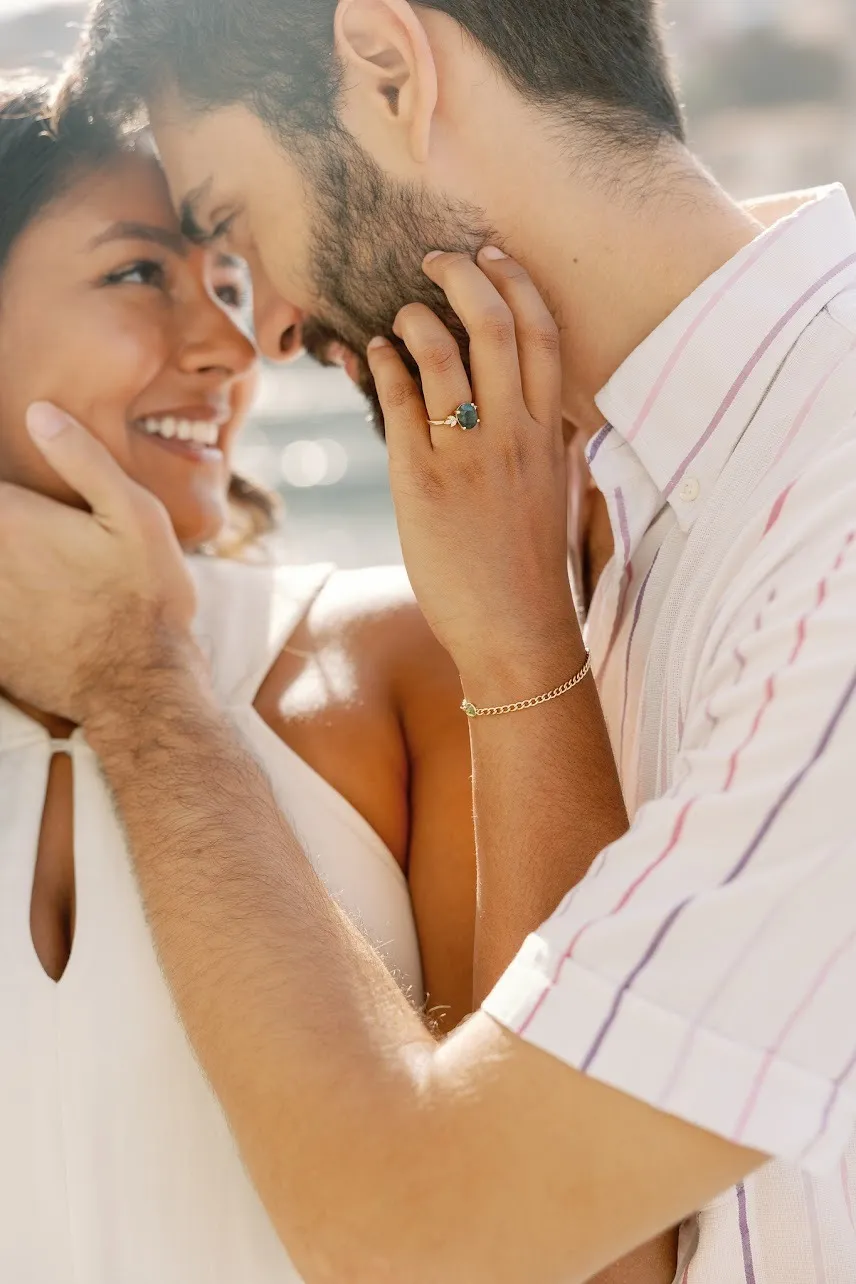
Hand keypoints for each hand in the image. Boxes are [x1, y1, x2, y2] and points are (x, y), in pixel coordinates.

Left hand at [0, 404, 196, 724]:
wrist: (139, 686)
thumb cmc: (144, 596)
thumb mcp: (136, 515)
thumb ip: (84, 459)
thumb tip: (39, 413)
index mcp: (9, 518)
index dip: (9, 495)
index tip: (22, 505)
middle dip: (9, 527)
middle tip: (46, 549)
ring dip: (10, 568)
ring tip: (45, 573)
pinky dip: (8, 606)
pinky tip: (36, 606)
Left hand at [366, 249, 581, 698]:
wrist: (517, 633)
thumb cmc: (533, 567)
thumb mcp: (555, 491)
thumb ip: (547, 442)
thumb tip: (535, 408)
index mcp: (550, 433)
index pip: (543, 333)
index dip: (516, 283)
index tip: (493, 256)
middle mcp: (514, 434)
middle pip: (496, 323)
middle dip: (464, 275)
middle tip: (436, 260)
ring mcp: (469, 456)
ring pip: (443, 352)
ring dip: (415, 317)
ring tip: (400, 313)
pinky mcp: (423, 482)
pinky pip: (399, 402)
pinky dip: (381, 366)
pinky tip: (370, 355)